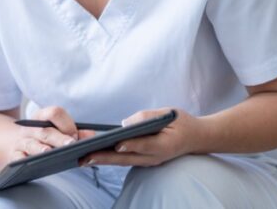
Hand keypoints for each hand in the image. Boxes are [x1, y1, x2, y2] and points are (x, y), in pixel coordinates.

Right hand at [10, 106, 97, 161]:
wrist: (13, 143)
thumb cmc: (42, 138)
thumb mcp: (55, 131)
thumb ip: (75, 132)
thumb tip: (91, 136)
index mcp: (41, 118)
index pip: (54, 113)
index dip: (66, 123)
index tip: (75, 135)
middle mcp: (30, 128)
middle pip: (45, 131)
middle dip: (58, 138)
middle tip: (71, 144)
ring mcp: (21, 142)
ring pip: (31, 144)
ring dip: (40, 148)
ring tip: (49, 152)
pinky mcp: (14, 156)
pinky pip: (18, 158)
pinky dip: (24, 160)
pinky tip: (31, 164)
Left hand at [79, 107, 202, 166]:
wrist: (195, 138)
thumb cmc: (180, 122)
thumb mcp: (168, 113)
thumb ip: (146, 117)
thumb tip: (124, 124)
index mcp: (164, 144)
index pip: (144, 145)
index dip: (130, 145)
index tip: (116, 144)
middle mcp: (154, 157)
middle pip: (127, 158)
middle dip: (105, 158)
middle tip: (85, 157)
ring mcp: (148, 161)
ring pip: (122, 162)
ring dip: (102, 160)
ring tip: (81, 158)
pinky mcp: (142, 160)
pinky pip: (123, 160)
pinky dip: (108, 158)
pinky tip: (91, 155)